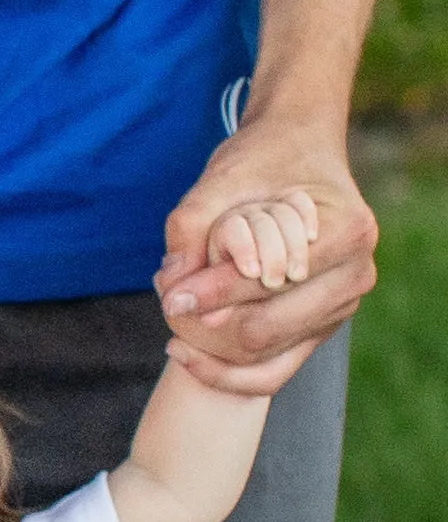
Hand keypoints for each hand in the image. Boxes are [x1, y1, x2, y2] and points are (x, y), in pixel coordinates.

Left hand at [155, 116, 373, 395]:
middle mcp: (356, 275)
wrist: (298, 151)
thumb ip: (193, 224)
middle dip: (212, 323)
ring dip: (216, 347)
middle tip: (167, 306)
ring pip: (269, 353)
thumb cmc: (264, 158)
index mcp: (347, 231)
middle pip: (270, 326)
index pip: (273, 280)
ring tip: (172, 328)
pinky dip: (230, 370)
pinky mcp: (321, 324)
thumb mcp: (224, 177)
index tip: (169, 295)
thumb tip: (172, 283)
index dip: (216, 291)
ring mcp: (343, 304)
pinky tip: (185, 355)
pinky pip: (276, 369)